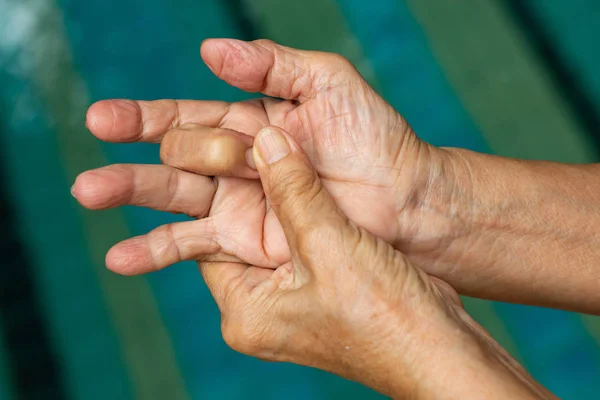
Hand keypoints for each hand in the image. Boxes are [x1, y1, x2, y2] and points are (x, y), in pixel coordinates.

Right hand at [74, 39, 445, 274]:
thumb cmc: (374, 136)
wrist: (405, 200)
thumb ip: (271, 66)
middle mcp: (238, 163)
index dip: (144, 119)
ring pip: (174, 200)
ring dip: (131, 198)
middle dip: (133, 168)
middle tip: (93, 181)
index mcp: (251, 122)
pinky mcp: (250, 241)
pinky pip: (196, 245)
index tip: (103, 122)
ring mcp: (241, 204)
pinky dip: (159, 249)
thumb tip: (211, 51)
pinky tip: (124, 257)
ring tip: (91, 198)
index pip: (185, 116)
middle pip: (171, 161)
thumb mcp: (327, 83)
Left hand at [198, 126, 551, 398]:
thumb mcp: (329, 243)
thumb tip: (265, 140)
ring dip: (287, 199)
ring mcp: (294, 304)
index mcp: (245, 311)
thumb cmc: (384, 313)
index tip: (228, 151)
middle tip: (256, 146)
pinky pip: (305, 243)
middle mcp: (263, 311)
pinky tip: (317, 183)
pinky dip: (310, 214)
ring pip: (279, 236)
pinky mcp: (322, 294)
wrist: (442, 349)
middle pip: (244, 237)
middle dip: (255, 193)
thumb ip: (293, 190)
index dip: (220, 193)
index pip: (211, 240)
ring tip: (286, 154)